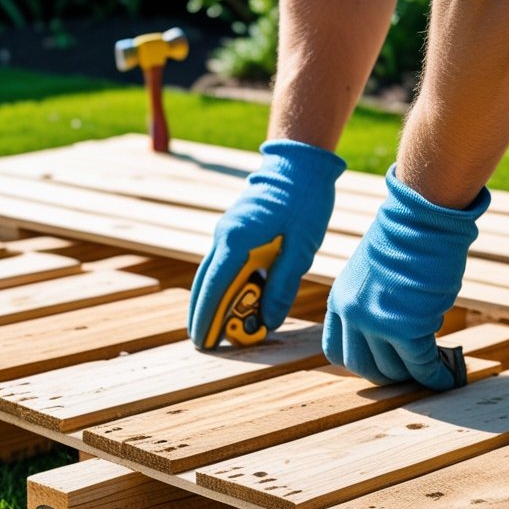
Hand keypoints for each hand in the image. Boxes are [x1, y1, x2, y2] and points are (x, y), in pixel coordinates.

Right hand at [189, 139, 345, 346]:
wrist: (299, 164)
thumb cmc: (304, 203)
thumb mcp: (301, 248)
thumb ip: (283, 285)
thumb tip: (270, 320)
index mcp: (237, 241)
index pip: (214, 287)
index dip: (207, 317)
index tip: (203, 342)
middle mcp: (224, 236)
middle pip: (205, 284)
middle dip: (204, 314)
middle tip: (205, 344)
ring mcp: (227, 231)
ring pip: (212, 274)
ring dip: (213, 301)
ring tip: (216, 329)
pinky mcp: (236, 230)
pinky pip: (223, 264)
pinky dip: (223, 285)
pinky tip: (231, 301)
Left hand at [323, 166, 489, 388]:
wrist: (423, 219)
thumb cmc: (407, 240)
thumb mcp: (372, 274)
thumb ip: (372, 305)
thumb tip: (396, 336)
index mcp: (339, 300)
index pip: (336, 350)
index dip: (360, 361)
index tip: (380, 363)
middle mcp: (352, 315)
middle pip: (362, 366)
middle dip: (388, 374)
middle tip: (409, 372)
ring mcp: (377, 324)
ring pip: (393, 369)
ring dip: (413, 375)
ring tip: (431, 371)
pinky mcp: (406, 329)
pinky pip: (420, 365)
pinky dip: (435, 376)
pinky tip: (448, 378)